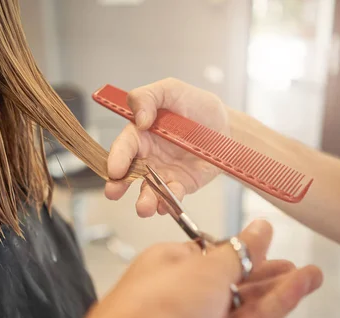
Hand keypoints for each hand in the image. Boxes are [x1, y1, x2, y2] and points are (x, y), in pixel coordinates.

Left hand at [58, 220, 322, 317]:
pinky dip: (276, 305)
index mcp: (171, 262)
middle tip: (293, 263)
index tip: (267, 240)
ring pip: (247, 300)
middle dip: (266, 269)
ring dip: (279, 287)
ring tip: (311, 275)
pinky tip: (298, 290)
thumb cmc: (150, 312)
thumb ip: (239, 252)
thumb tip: (258, 230)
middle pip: (233, 276)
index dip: (243, 247)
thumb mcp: (202, 270)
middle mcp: (185, 291)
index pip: (214, 250)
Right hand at [105, 78, 229, 216]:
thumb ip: (148, 97)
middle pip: (128, 172)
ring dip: (144, 199)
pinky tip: (164, 206)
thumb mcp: (171, 90)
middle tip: (113, 192)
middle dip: (118, 184)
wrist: (226, 126)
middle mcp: (147, 156)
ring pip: (148, 189)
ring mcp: (163, 172)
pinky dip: (167, 202)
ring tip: (144, 207)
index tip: (114, 169)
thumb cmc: (196, 106)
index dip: (116, 157)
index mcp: (140, 133)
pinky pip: (172, 195)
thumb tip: (139, 119)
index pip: (123, 146)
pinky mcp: (180, 184)